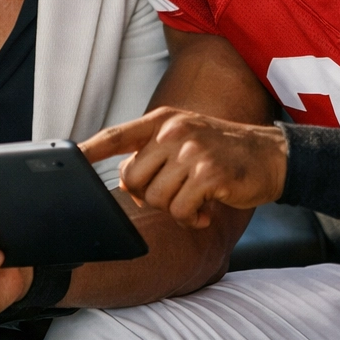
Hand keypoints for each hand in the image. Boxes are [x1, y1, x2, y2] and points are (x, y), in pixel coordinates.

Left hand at [80, 107, 287, 228]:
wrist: (271, 156)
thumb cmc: (223, 152)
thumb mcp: (185, 140)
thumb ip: (153, 154)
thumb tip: (125, 178)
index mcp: (163, 121)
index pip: (116, 135)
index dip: (89, 149)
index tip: (68, 159)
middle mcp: (174, 131)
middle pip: (132, 178)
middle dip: (150, 195)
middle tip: (176, 194)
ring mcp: (192, 151)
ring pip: (156, 198)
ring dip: (175, 208)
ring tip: (196, 199)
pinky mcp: (209, 174)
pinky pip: (181, 210)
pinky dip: (191, 218)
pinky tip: (207, 209)